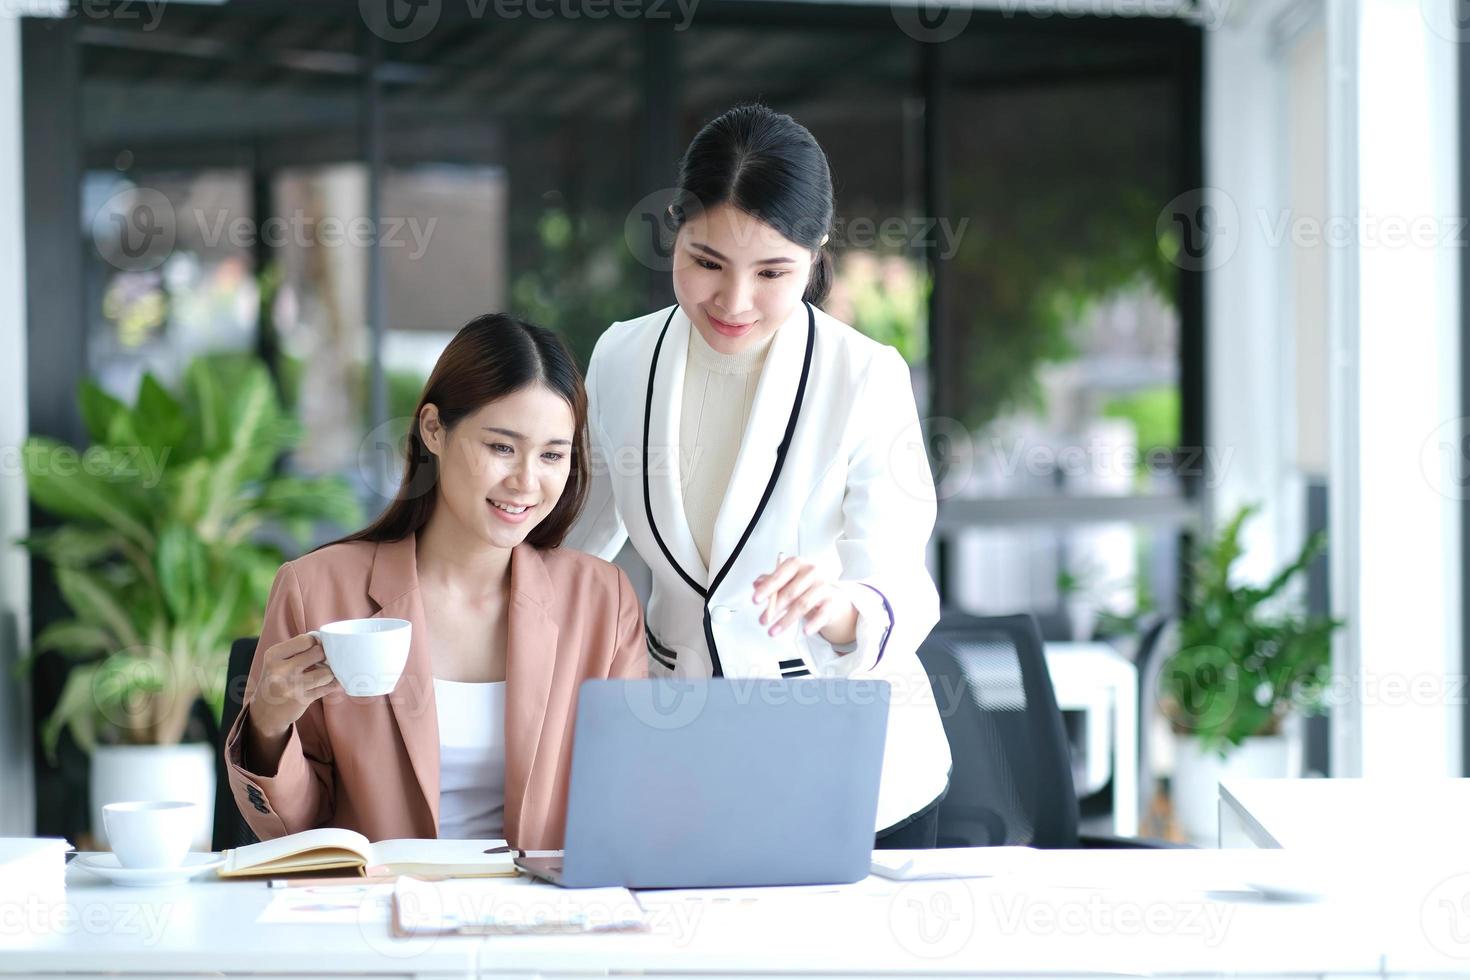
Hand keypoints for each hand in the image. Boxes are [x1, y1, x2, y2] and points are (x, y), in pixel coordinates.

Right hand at [245, 633, 341, 748]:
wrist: (264, 712)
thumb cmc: (276, 679)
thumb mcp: (277, 661)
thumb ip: (297, 649)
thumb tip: (326, 640)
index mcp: (273, 655)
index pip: (305, 640)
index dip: (316, 642)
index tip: (317, 647)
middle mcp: (281, 670)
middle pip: (318, 653)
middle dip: (324, 656)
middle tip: (323, 660)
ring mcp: (292, 686)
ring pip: (326, 672)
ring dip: (329, 672)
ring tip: (324, 673)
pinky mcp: (302, 700)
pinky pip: (328, 687)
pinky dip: (332, 684)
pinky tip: (328, 683)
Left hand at [752, 556, 858, 645]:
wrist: (830, 592)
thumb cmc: (804, 585)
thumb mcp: (787, 580)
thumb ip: (771, 581)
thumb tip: (756, 584)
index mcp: (797, 564)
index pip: (779, 575)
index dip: (767, 588)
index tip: (755, 600)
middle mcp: (812, 572)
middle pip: (790, 592)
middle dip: (774, 608)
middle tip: (763, 620)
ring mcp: (823, 586)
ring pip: (803, 605)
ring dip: (786, 620)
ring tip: (773, 631)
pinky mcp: (831, 602)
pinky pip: (822, 615)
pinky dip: (813, 624)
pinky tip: (805, 631)